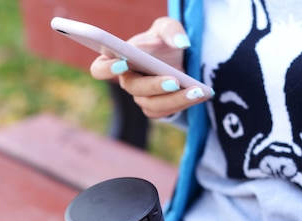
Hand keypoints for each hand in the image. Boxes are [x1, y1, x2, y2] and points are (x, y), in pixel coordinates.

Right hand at [89, 17, 210, 117]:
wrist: (180, 59)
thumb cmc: (165, 41)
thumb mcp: (168, 27)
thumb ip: (171, 30)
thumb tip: (181, 43)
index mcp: (118, 59)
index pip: (100, 68)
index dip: (107, 68)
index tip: (123, 63)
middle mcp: (127, 81)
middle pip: (134, 89)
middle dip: (154, 86)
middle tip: (175, 80)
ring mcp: (140, 97)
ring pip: (152, 105)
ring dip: (176, 99)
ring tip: (198, 90)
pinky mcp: (155, 109)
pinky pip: (165, 112)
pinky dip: (184, 104)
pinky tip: (201, 95)